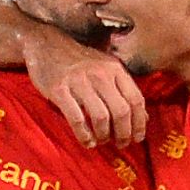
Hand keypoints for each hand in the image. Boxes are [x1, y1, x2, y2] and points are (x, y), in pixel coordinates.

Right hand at [21, 22, 146, 147]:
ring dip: (104, 135)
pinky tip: (87, 141)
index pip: (136, 99)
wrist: (46, 45)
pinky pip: (76, 118)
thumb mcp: (106, 69)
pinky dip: (84, 135)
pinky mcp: (59, 90)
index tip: (137, 138)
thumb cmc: (78, 61)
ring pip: (101, 116)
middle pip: (121, 111)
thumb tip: (143, 117)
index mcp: (115, 69)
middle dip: (124, 133)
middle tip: (120, 144)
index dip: (139, 123)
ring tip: (101, 141)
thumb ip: (124, 90)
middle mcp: (100, 74)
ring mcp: (79, 81)